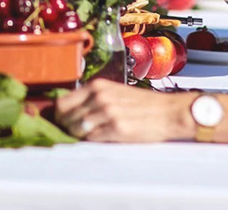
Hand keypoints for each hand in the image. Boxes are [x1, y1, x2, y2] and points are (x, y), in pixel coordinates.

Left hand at [55, 79, 191, 141]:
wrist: (168, 112)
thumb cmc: (142, 104)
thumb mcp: (114, 92)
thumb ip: (93, 98)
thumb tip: (69, 112)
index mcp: (97, 86)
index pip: (62, 103)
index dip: (60, 116)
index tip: (64, 123)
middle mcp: (100, 97)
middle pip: (66, 118)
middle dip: (67, 128)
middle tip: (77, 133)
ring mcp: (108, 112)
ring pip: (77, 130)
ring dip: (81, 136)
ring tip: (92, 136)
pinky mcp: (117, 128)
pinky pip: (93, 139)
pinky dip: (94, 142)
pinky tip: (104, 138)